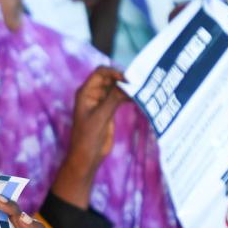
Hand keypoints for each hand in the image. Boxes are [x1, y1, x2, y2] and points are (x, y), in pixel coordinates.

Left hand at [52, 66, 126, 207]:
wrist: (87, 155)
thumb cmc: (88, 136)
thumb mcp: (100, 117)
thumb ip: (112, 100)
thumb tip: (126, 84)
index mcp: (86, 92)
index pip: (100, 73)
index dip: (114, 72)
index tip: (128, 79)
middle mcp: (93, 94)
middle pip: (109, 78)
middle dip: (123, 79)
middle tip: (139, 82)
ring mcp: (101, 101)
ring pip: (116, 88)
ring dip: (127, 87)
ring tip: (141, 88)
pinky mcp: (109, 110)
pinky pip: (119, 98)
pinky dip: (128, 96)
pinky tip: (138, 97)